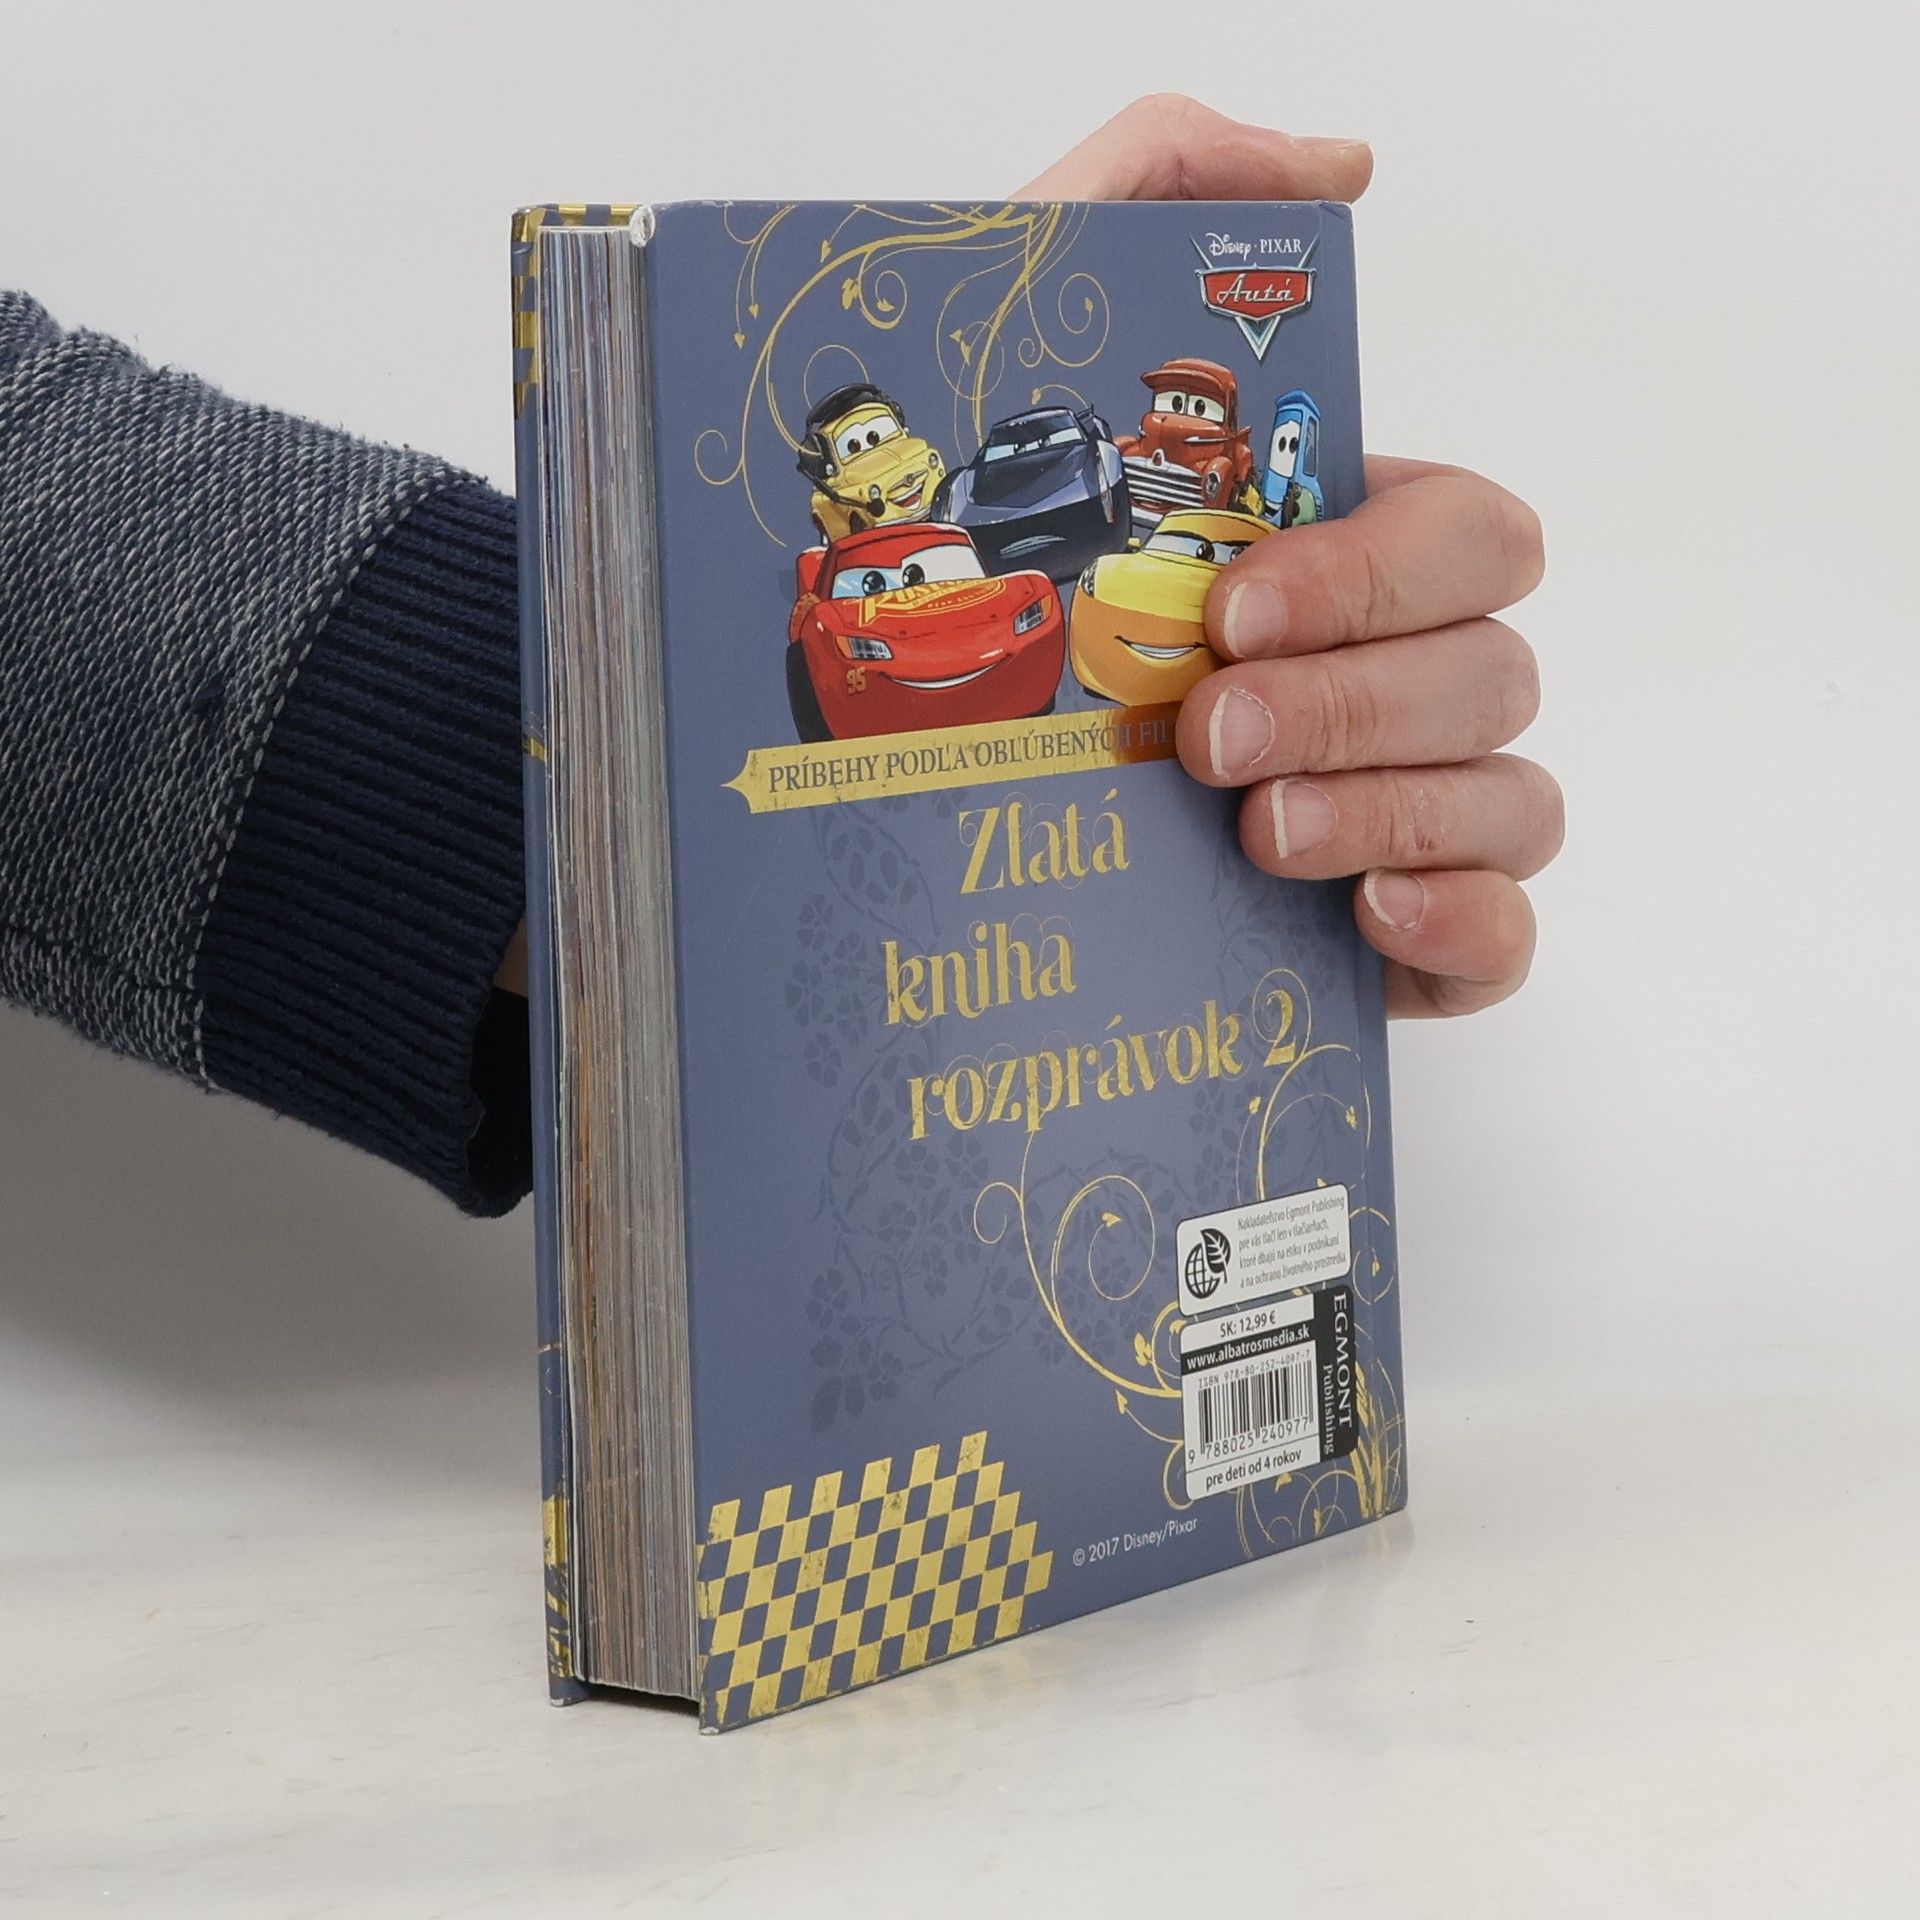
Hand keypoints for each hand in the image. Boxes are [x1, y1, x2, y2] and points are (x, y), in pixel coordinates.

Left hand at [1020, 98, 1559, 1017]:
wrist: (854, 798)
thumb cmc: (949, 577)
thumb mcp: (1006, 354)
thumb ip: (1152, 191)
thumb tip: (1338, 169)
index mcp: (1329, 555)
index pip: (1466, 533)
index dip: (1377, 572)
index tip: (1232, 612)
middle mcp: (1382, 676)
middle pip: (1493, 666)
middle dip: (1358, 701)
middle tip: (1208, 740)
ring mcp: (1397, 807)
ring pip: (1510, 794)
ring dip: (1397, 807)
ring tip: (1251, 837)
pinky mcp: (1387, 938)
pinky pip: (1503, 932)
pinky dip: (1466, 923)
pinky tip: (1368, 918)